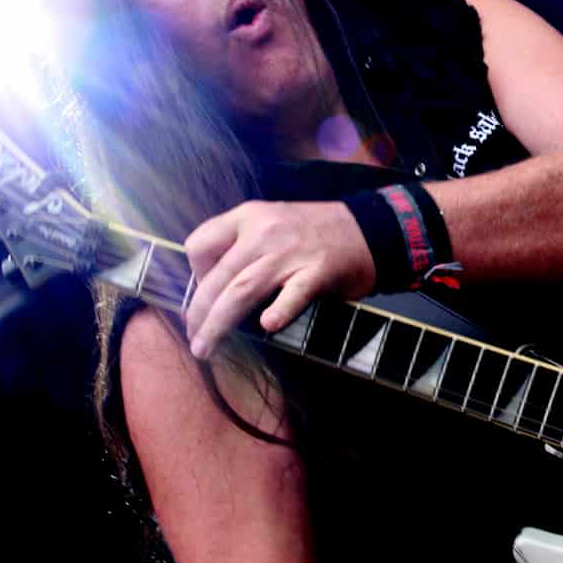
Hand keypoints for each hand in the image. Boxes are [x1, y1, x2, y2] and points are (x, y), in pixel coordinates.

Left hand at [183, 200, 375, 359]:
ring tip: (206, 347)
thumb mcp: (270, 222)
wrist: (369, 228)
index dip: (194, 275)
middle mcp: (263, 231)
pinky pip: (293, 294)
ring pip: (241, 290)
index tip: (205, 294)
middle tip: (194, 339)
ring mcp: (291, 252)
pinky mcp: (318, 271)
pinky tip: (268, 325)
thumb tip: (210, 285)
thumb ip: (241, 245)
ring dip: (218, 322)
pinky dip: (279, 310)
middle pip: (217, 277)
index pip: (199, 245)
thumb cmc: (315, 232)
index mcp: (248, 216)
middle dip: (198, 313)